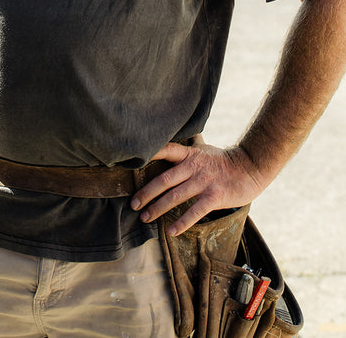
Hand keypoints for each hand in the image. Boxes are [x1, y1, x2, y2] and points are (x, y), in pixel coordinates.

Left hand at [130, 141, 265, 235]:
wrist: (250, 167)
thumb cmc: (223, 161)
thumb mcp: (203, 152)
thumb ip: (185, 155)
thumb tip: (166, 154)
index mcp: (189, 154)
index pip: (166, 150)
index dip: (149, 155)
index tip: (131, 162)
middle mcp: (194, 167)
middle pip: (164, 179)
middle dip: (146, 192)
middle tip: (133, 204)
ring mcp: (203, 182)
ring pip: (175, 196)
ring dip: (158, 208)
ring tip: (145, 217)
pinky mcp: (214, 197)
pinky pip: (194, 212)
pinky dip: (182, 222)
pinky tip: (171, 231)